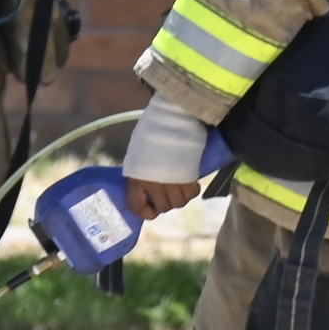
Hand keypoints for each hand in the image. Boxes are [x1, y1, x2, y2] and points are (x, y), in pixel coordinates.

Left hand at [122, 95, 209, 218]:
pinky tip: (188, 181)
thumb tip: (145, 188)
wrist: (172, 119)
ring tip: (176, 186)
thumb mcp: (138, 154)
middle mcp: (154, 184)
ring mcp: (173, 182)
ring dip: (178, 197)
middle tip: (164, 192)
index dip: (143, 211)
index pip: (137, 207)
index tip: (147, 207)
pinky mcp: (190, 177)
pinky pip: (192, 193)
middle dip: (163, 203)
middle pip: (163, 207)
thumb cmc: (151, 133)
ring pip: (179, 203)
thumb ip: (140, 173)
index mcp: (136, 177)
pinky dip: (190, 191)